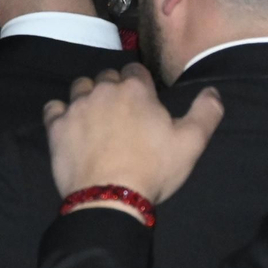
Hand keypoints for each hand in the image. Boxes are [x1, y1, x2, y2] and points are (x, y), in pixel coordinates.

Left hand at [42, 64, 223, 216]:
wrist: (110, 198)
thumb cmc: (153, 169)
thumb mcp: (191, 143)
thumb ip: (205, 113)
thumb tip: (213, 91)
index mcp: (136, 89)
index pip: (135, 69)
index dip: (140, 83)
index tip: (143, 102)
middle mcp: (104, 90)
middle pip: (107, 77)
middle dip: (114, 90)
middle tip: (121, 115)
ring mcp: (77, 106)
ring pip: (80, 87)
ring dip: (88, 97)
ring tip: (95, 119)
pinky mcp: (56, 125)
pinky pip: (54, 107)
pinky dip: (61, 113)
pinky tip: (69, 127)